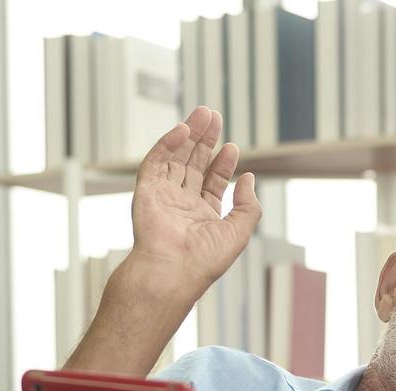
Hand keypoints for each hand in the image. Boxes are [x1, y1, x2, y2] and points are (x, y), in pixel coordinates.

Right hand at [128, 106, 261, 298]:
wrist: (174, 271)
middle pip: (193, 164)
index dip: (222, 164)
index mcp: (202, 215)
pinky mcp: (145, 191)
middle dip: (204, 140)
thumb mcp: (239, 231)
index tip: (232, 147)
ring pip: (175, 158)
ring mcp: (162, 196)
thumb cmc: (206, 259)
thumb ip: (249, 205)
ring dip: (188, 135)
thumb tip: (250, 178)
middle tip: (213, 116)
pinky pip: (155, 162)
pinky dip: (167, 144)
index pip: (212, 182)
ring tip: (203, 114)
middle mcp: (181, 204)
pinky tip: (183, 130)